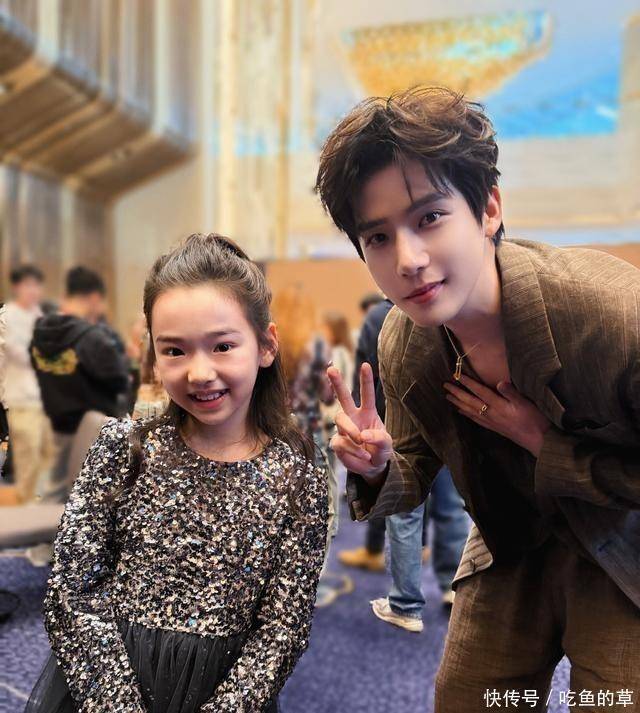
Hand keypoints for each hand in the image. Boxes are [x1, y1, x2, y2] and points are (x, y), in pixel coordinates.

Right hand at [326, 362, 392, 482]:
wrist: (372, 467)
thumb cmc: (380, 451)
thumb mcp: (387, 445)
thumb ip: (379, 438)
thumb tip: (363, 436)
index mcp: (368, 413)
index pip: (367, 394)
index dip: (365, 380)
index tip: (365, 365)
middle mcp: (353, 417)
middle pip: (343, 397)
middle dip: (337, 383)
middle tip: (331, 369)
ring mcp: (343, 429)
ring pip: (339, 419)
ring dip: (351, 430)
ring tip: (361, 441)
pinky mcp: (337, 443)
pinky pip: (340, 442)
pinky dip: (352, 450)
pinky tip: (362, 454)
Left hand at [444, 375, 550, 456]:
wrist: (538, 440)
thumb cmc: (534, 420)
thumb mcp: (526, 403)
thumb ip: (511, 393)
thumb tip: (499, 382)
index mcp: (499, 406)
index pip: (480, 391)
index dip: (468, 383)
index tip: (457, 375)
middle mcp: (491, 414)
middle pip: (470, 401)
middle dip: (457, 393)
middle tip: (445, 385)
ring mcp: (491, 422)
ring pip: (470, 411)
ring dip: (458, 403)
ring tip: (448, 397)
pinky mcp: (494, 428)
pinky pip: (475, 420)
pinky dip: (466, 414)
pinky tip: (461, 412)